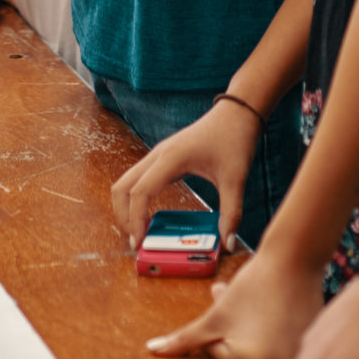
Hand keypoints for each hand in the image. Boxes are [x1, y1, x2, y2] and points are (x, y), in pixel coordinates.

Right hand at [113, 97, 260, 245]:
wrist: (236, 113)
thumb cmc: (234, 140)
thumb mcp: (236, 179)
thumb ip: (232, 213)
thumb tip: (228, 244)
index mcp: (170, 158)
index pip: (140, 193)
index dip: (135, 220)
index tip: (139, 244)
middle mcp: (158, 155)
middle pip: (122, 187)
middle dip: (122, 216)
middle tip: (135, 242)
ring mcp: (157, 155)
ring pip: (126, 182)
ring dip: (125, 208)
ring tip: (138, 232)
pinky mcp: (162, 158)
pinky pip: (137, 180)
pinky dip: (135, 199)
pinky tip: (149, 216)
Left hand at [144, 249, 325, 358]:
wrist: (294, 259)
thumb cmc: (253, 286)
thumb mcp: (215, 315)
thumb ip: (185, 339)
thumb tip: (153, 350)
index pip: (219, 355)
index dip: (217, 328)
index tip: (229, 310)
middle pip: (240, 354)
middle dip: (232, 329)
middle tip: (240, 307)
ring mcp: (294, 358)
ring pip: (258, 346)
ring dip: (249, 328)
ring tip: (252, 303)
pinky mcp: (307, 345)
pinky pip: (280, 343)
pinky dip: (271, 328)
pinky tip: (271, 306)